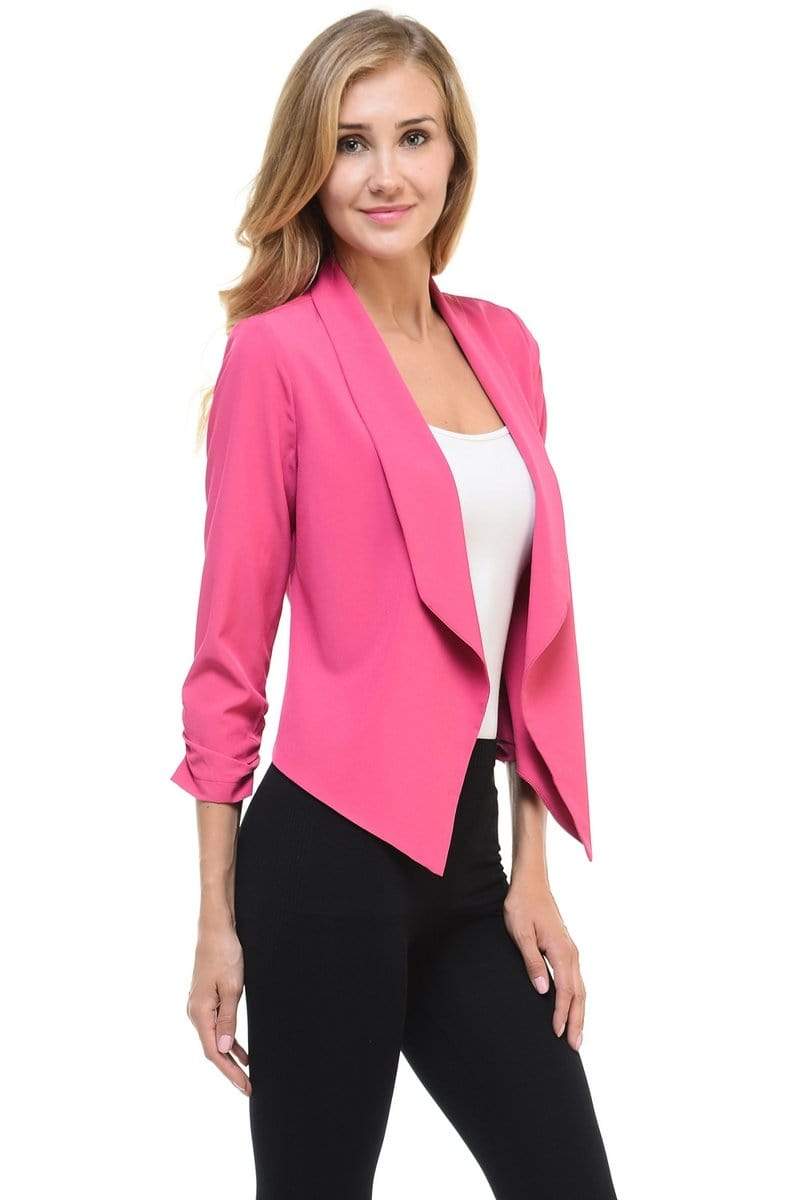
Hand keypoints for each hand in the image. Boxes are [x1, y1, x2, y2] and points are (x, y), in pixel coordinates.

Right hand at [186, 919, 250, 1094]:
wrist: (216, 929)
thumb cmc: (225, 954)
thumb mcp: (232, 988)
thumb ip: (227, 1020)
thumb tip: (223, 1050)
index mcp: (199, 1013)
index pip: (213, 1052)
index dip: (229, 1072)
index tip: (245, 1086)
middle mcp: (194, 1013)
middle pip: (212, 1050)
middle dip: (230, 1070)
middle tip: (249, 1087)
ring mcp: (199, 1007)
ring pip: (214, 1040)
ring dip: (230, 1057)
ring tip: (247, 1075)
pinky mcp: (205, 1000)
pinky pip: (217, 1027)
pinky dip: (228, 1041)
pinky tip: (240, 1052)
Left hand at [503, 880, 584, 1050]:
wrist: (531, 883)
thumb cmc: (522, 906)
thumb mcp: (520, 933)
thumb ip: (532, 961)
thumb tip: (543, 990)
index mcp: (561, 950)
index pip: (565, 990)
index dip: (561, 1014)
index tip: (557, 1034)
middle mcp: (571, 953)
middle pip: (579, 994)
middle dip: (577, 1021)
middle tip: (574, 1047)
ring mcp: (570, 951)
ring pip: (580, 988)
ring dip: (579, 1012)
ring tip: (576, 1036)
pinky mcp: (566, 949)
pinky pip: (575, 980)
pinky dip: (576, 998)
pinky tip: (571, 1008)